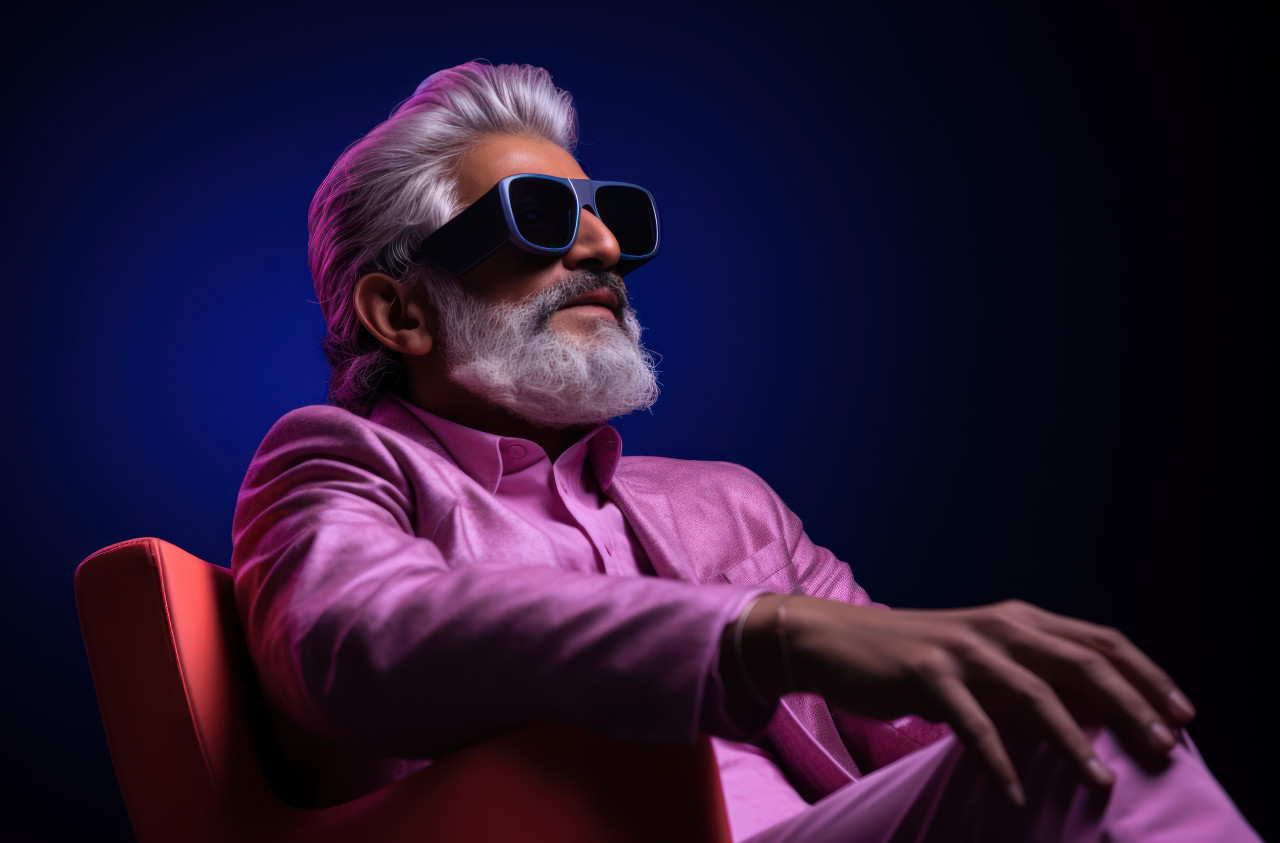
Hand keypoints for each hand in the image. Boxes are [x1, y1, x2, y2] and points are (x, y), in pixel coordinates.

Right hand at [732, 596, 1196, 803]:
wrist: (840, 642)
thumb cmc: (919, 660)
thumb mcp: (984, 663)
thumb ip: (1033, 683)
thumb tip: (1097, 721)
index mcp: (1019, 619)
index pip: (1100, 639)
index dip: (1146, 674)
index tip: (1183, 714)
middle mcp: (999, 626)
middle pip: (1082, 662)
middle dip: (1131, 707)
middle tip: (1165, 750)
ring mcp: (963, 649)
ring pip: (1035, 694)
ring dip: (1075, 743)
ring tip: (1103, 784)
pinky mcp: (927, 674)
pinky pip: (973, 723)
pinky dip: (1000, 762)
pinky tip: (1017, 794)